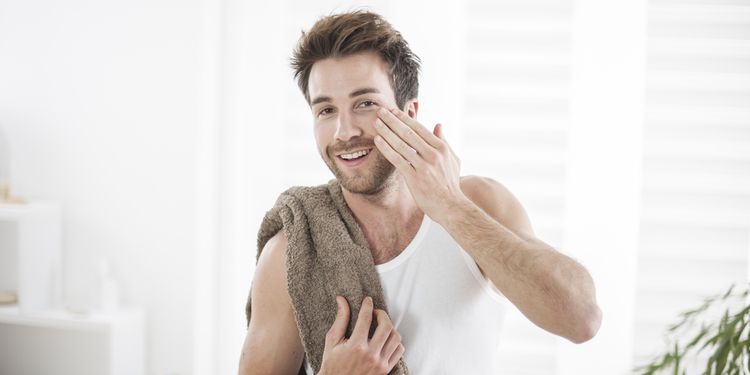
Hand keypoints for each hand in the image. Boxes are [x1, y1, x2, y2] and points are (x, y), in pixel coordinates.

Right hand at [318, 296, 404, 374]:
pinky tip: (386, 339)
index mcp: (356, 346)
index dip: (367, 305)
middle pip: (386, 326)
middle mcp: (370, 355)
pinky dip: (395, 342)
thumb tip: (342, 300)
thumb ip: (340, 319)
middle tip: (375, 312)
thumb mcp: (332, 341)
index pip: (366, 318)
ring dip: (390, 327)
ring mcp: (380, 363)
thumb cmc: (333, 365)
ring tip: (382, 325)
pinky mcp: (386, 370)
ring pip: (395, 338)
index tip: (367, 300)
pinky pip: (399, 351)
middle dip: (382, 314)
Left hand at [373, 107, 466, 222]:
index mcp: (441, 147)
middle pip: (408, 133)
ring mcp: (424, 166)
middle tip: (380, 111)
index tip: (393, 111)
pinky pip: (397, 160)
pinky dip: (386, 149)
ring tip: (376, 123)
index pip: (419, 128)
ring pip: (401, 145)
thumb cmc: (451, 184)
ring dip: (387, 132)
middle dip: (393, 120)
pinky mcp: (415, 178)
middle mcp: (433, 154)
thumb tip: (438, 125)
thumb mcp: (453, 160)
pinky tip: (378, 141)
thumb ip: (444, 141)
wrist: (451, 206)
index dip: (405, 118)